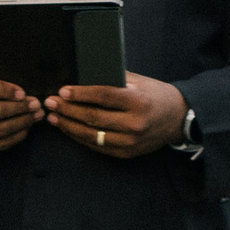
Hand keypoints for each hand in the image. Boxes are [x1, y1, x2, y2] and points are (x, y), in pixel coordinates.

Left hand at [43, 73, 187, 158]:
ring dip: (68, 126)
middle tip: (51, 102)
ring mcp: (130, 141)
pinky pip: (97, 146)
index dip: (80, 94)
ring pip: (91, 135)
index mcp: (139, 102)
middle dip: (68, 109)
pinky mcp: (126, 153)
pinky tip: (69, 129)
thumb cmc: (156, 95)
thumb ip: (115, 79)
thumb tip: (84, 76)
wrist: (178, 119)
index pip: (103, 96)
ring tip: (54, 117)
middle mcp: (135, 123)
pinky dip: (80, 138)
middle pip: (93, 117)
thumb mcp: (140, 82)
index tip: (63, 91)